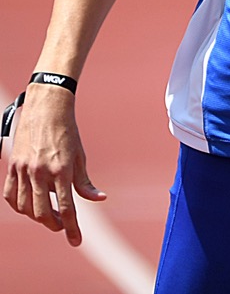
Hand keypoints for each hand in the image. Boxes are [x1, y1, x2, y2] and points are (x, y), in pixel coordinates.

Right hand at [3, 86, 105, 245]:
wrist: (47, 108)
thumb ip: (85, 182)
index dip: (71, 228)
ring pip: (24, 208)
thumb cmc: (68, 132)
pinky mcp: (12, 166)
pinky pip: (10, 195)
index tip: (76, 241)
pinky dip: (18, 206)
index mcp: (61, 170)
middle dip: (53, 224)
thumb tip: (100, 199)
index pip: (66, 208)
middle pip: (42, 213)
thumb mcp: (80, 156)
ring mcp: (23, 170)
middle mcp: (40, 172)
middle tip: (63, 226)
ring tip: (49, 215)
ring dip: (36, 217)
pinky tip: (29, 206)